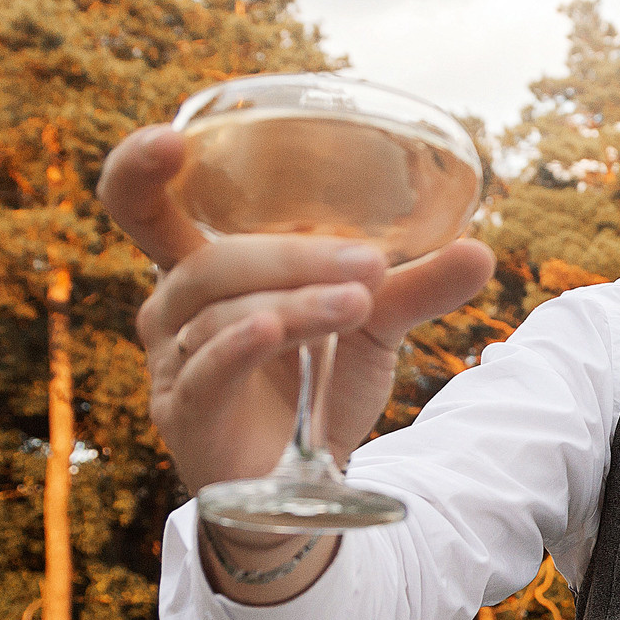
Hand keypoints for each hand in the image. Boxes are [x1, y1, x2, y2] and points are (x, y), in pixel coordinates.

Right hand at [100, 124, 496, 494]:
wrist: (306, 480)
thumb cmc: (318, 384)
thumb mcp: (372, 324)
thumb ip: (414, 286)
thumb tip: (481, 252)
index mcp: (206, 268)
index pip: (143, 207)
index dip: (138, 169)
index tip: (172, 140)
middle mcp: (174, 308)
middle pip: (209, 261)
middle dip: (287, 255)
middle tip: (367, 261)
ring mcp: (173, 362)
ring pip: (221, 314)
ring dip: (296, 303)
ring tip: (360, 302)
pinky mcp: (184, 413)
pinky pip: (207, 368)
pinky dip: (243, 344)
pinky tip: (275, 326)